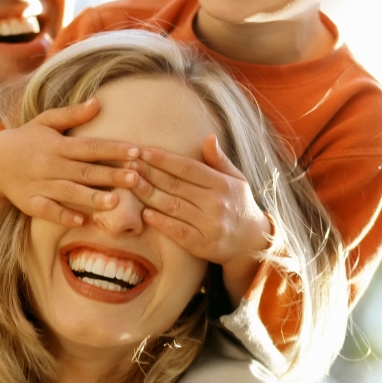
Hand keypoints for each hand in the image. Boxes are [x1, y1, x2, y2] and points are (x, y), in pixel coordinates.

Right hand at [0, 97, 139, 225]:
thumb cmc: (28, 139)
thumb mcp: (46, 121)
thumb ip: (72, 114)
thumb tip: (98, 101)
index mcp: (57, 144)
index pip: (89, 146)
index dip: (113, 149)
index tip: (136, 151)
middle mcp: (50, 165)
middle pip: (84, 171)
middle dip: (110, 175)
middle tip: (136, 178)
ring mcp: (39, 185)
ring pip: (69, 192)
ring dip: (92, 198)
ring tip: (115, 202)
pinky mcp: (30, 203)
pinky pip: (48, 211)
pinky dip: (63, 216)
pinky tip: (82, 221)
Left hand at [132, 135, 271, 305]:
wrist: (252, 242)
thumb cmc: (239, 204)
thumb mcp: (236, 179)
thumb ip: (220, 160)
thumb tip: (209, 137)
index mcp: (223, 184)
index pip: (188, 168)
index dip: (164, 159)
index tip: (144, 151)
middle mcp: (217, 203)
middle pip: (176, 186)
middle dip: (150, 173)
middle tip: (129, 164)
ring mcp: (210, 225)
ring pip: (173, 207)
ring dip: (149, 194)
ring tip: (131, 183)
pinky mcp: (203, 245)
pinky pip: (177, 231)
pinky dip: (160, 221)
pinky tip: (144, 212)